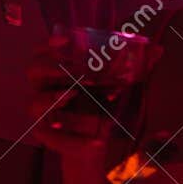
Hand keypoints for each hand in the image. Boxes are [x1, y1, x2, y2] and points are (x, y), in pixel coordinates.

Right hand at [26, 36, 112, 158]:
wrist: (94, 142)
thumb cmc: (97, 107)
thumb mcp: (109, 89)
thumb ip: (122, 75)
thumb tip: (150, 56)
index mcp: (53, 72)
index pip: (41, 52)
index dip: (49, 43)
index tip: (65, 40)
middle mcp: (41, 88)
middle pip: (32, 70)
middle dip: (51, 66)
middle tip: (77, 70)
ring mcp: (39, 112)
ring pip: (33, 103)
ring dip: (52, 98)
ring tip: (73, 94)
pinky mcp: (43, 135)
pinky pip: (51, 136)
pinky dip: (73, 140)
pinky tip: (95, 143)